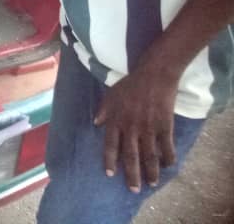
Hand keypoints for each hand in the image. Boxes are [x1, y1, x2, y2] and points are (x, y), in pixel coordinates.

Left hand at [94, 67, 179, 192]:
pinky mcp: (165, 126)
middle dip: (132, 174)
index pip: (111, 146)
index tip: (110, 175)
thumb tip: (95, 123)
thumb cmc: (130, 84)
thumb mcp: (110, 94)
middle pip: (131, 156)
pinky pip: (167, 147)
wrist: (154, 75)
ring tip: (151, 184)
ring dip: (151, 172)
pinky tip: (167, 166)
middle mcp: (131, 127)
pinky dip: (168, 159)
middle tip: (133, 189)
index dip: (111, 161)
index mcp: (116, 120)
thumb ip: (103, 110)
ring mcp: (148, 128)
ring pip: (149, 156)